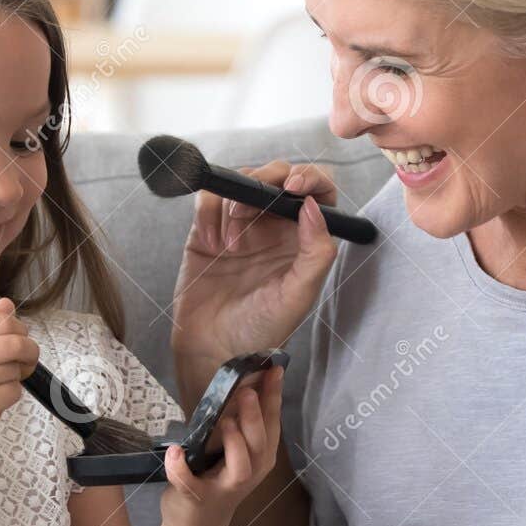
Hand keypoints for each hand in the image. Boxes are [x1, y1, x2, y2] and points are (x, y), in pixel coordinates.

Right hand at [0, 297, 39, 458]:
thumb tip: (7, 305)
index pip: (2, 320)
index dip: (19, 329)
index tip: (19, 338)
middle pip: (17, 343)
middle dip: (30, 352)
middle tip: (26, 361)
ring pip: (17, 370)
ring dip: (14, 378)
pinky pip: (15, 392)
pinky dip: (9, 396)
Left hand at [158, 365, 282, 525]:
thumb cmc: (218, 478)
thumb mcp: (237, 450)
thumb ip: (241, 422)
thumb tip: (245, 383)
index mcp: (260, 456)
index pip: (272, 422)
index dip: (273, 395)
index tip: (272, 369)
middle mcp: (250, 472)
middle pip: (260, 443)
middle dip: (253, 417)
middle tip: (245, 391)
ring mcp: (224, 487)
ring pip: (240, 466)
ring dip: (234, 442)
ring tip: (225, 421)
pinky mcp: (197, 498)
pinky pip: (190, 484)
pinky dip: (180, 469)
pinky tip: (174, 451)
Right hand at [171, 161, 340, 373]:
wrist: (213, 348)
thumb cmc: (260, 330)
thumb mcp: (298, 296)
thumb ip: (316, 253)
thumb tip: (314, 206)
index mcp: (304, 239)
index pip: (318, 192)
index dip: (310, 178)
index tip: (294, 186)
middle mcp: (275, 226)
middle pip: (277, 176)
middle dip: (264, 182)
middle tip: (247, 211)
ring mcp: (240, 224)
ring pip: (241, 181)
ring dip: (232, 204)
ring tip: (230, 247)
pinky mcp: (208, 227)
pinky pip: (209, 198)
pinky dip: (207, 211)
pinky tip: (212, 243)